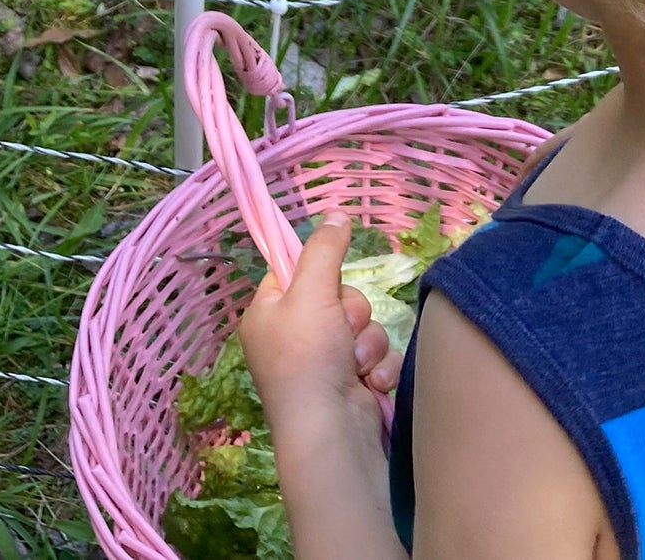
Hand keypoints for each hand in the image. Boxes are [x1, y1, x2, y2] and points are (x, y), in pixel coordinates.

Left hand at [238, 215, 399, 448]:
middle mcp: (291, 337)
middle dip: (351, 311)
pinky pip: (375, 353)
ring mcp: (322, 362)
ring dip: (367, 341)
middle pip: (337, 294)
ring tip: (356, 364)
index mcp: (267, 314)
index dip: (316, 269)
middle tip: (342, 328)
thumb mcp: (311, 292)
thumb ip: (325, 248)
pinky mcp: (351, 382)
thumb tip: (336, 212)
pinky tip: (370, 383)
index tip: (329, 275)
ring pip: (362, 324)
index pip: (292, 270)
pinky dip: (377, 366)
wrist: (331, 432)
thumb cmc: (308, 358)